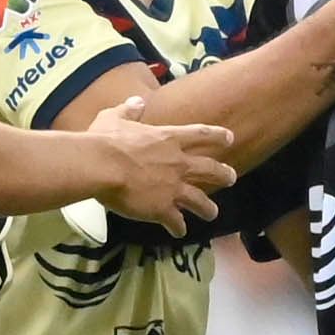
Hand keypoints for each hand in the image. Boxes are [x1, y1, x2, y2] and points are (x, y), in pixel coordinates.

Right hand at [74, 89, 238, 227]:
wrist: (102, 166)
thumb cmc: (106, 140)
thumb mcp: (115, 118)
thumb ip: (129, 111)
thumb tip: (136, 102)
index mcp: (168, 138)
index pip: (201, 134)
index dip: (217, 136)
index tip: (230, 138)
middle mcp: (178, 163)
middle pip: (209, 168)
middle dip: (223, 174)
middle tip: (232, 178)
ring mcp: (173, 187)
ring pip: (200, 200)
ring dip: (208, 208)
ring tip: (213, 214)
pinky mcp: (162, 208)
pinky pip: (176, 221)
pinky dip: (179, 228)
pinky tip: (179, 232)